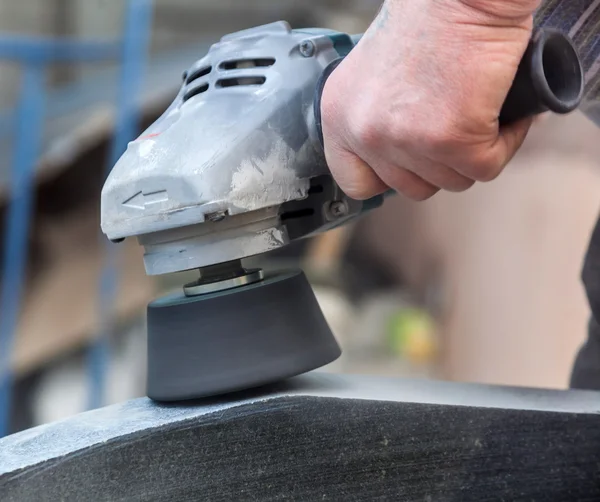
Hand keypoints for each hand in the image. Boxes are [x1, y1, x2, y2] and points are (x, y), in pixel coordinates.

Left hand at [320, 0, 540, 200]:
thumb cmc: (427, 20)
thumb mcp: (376, 77)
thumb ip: (378, 120)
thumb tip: (404, 159)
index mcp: (340, 117)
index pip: (354, 181)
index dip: (388, 176)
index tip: (408, 164)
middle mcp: (365, 133)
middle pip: (410, 186)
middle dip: (438, 162)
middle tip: (453, 126)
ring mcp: (406, 140)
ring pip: (451, 180)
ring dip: (471, 153)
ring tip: (477, 111)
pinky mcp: (451, 139)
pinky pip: (485, 167)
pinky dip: (503, 143)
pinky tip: (501, 115)